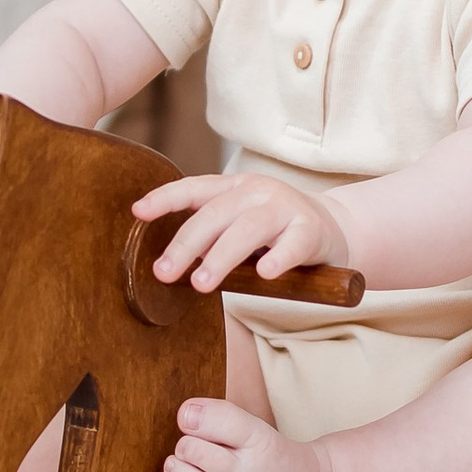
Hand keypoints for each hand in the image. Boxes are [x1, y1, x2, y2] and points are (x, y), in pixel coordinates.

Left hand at [132, 169, 346, 294]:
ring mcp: (286, 208)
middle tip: (164, 272)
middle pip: (215, 214)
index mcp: (234, 188)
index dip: (165, 198)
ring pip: (248, 229)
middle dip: (186, 243)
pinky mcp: (312, 230)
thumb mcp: (238, 225)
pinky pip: (293, 245)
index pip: (194, 189)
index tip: (138, 212)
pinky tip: (264, 274)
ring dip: (222, 256)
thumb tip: (169, 264)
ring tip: (202, 283)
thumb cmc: (274, 232)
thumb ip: (210, 236)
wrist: (333, 227)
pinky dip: (278, 258)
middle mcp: (258, 191)